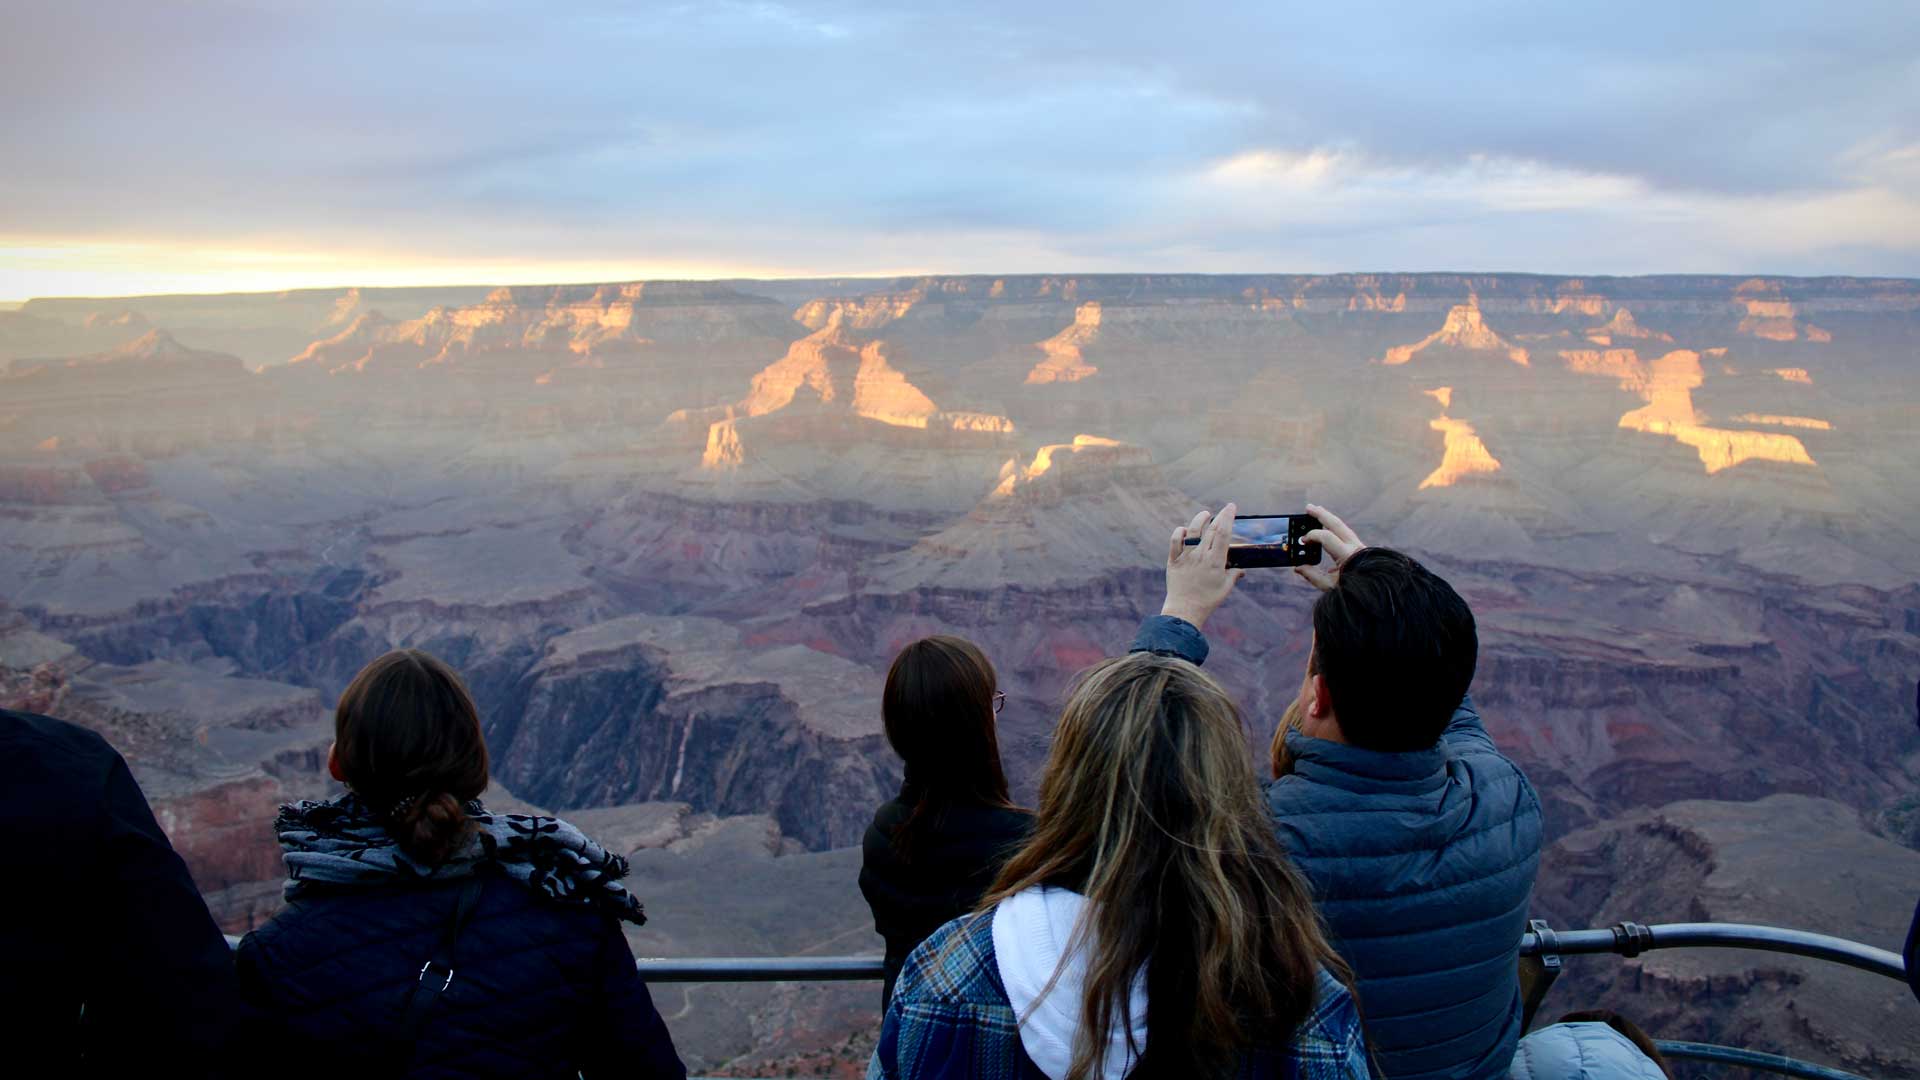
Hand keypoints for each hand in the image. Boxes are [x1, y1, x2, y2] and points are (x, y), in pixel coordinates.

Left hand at [1162, 503, 1243, 630]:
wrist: (1184, 610)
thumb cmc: (1208, 601)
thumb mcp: (1225, 588)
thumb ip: (1233, 575)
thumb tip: (1241, 570)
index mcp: (1215, 561)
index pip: (1224, 533)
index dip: (1228, 517)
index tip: (1231, 507)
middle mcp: (1201, 556)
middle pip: (1211, 530)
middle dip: (1220, 516)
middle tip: (1225, 509)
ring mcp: (1186, 557)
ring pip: (1192, 531)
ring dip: (1199, 520)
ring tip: (1205, 514)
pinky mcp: (1173, 561)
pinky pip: (1174, 541)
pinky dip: (1179, 533)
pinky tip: (1184, 530)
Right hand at [1294, 503, 1364, 591]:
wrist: (1374, 591)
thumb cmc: (1352, 589)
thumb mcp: (1330, 586)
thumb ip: (1312, 576)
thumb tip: (1298, 568)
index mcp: (1347, 555)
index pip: (1326, 537)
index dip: (1312, 536)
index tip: (1302, 540)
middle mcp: (1354, 546)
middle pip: (1336, 524)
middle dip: (1321, 514)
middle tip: (1308, 507)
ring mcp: (1358, 545)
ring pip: (1342, 526)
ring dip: (1328, 518)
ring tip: (1317, 512)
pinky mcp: (1359, 548)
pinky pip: (1345, 532)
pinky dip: (1335, 527)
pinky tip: (1328, 526)